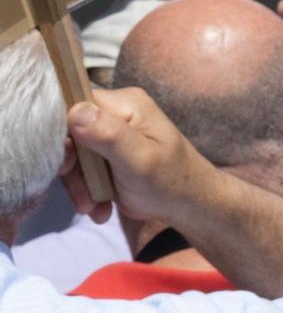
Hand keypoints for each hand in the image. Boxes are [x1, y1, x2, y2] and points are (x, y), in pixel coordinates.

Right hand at [61, 87, 216, 228]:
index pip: (75, 103)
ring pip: (75, 156)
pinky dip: (88, 191)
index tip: (67, 164)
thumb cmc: (170, 181)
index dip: (62, 133)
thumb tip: (75, 111)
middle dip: (73, 169)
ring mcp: (112, 134)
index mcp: (127, 104)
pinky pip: (84, 169)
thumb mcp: (139, 159)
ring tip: (94, 208)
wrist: (189, 205)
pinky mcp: (108, 155)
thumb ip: (109, 135)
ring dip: (81, 186)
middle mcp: (118, 113)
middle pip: (71, 133)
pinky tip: (101, 208)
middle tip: (83, 197)